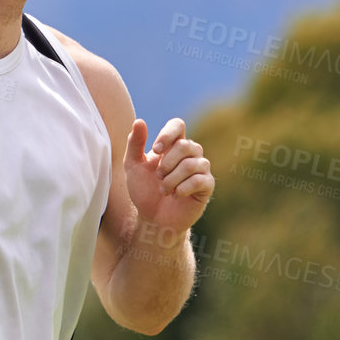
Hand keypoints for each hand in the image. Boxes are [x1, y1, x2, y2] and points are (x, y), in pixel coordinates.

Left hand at [124, 118, 212, 234]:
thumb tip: (139, 121)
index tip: (155, 151)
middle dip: (167, 164)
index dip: (167, 135)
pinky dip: (183, 188)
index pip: (177, 125)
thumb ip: (135, 144)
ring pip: (192, 164)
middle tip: (158, 177)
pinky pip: (199, 180)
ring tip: (164, 190)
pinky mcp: (207, 185)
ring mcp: (201, 168)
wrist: (153, 218)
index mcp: (173, 144)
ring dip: (172, 180)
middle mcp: (190, 153)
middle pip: (185, 145)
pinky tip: (176, 196)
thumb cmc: (144, 190)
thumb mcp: (133, 166)